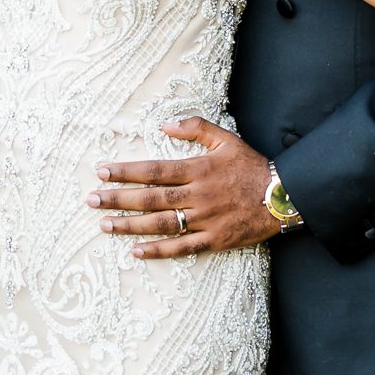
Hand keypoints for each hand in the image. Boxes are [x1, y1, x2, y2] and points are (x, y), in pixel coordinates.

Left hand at [86, 117, 279, 256]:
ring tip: (104, 225)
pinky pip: (181, 248)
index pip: (154, 170)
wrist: (283, 197)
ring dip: (130, 225)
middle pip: (150, 198)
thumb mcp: (226, 139)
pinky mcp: (213, 241)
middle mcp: (197, 196)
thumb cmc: (252, 166)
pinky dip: (158, 251)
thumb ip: (196, 129)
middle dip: (118, 199)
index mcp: (198, 169)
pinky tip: (136, 251)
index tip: (102, 171)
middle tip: (91, 200)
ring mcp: (204, 220)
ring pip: (160, 224)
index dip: (126, 171)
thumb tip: (166, 123)